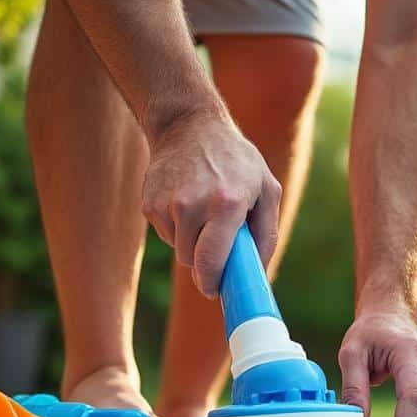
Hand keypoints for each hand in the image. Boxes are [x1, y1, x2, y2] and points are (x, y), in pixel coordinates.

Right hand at [142, 108, 282, 296]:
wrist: (190, 126)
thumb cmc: (237, 161)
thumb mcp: (267, 189)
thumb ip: (267, 234)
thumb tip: (257, 273)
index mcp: (226, 204)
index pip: (211, 261)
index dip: (212, 282)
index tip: (216, 290)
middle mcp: (193, 204)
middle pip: (193, 261)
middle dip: (206, 259)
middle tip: (219, 240)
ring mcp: (167, 204)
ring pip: (179, 249)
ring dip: (193, 241)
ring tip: (204, 211)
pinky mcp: (149, 204)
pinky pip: (167, 234)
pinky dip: (178, 227)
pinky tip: (186, 201)